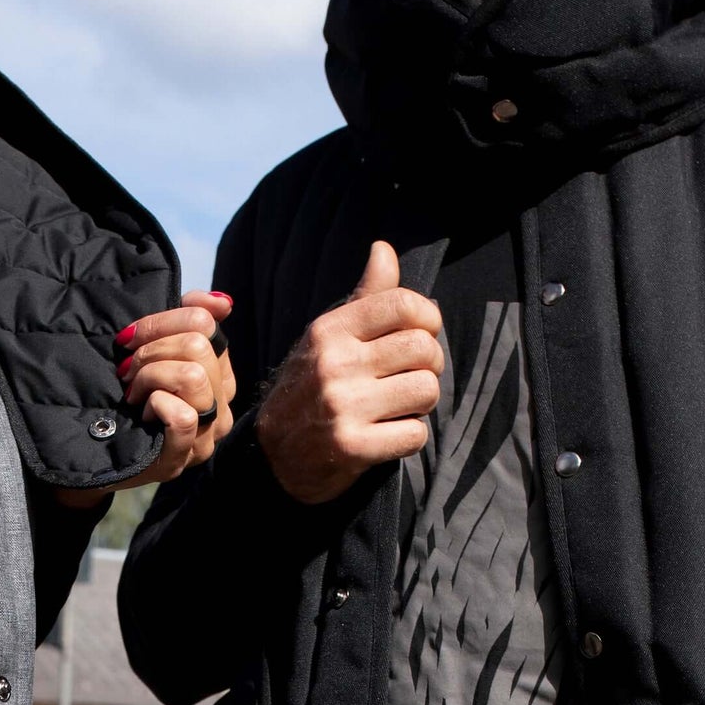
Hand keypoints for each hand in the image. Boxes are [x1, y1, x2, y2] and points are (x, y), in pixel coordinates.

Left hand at [57, 291, 238, 508]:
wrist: (95, 450)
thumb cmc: (126, 397)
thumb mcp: (155, 351)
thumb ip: (187, 319)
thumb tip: (220, 302)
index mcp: (219, 375)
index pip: (205, 324)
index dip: (161, 322)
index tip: (128, 339)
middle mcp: (220, 406)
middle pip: (198, 347)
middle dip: (150, 350)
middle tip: (126, 371)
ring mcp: (204, 437)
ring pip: (194, 377)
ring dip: (151, 377)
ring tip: (132, 393)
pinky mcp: (180, 459)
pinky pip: (183, 417)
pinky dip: (156, 404)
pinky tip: (142, 412)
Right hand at [254, 242, 442, 505]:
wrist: (273, 455)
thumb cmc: (310, 387)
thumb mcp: (328, 338)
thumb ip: (365, 297)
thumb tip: (384, 249)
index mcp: (330, 331)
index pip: (403, 305)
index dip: (428, 318)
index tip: (423, 334)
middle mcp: (335, 364)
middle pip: (423, 348)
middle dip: (431, 364)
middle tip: (415, 375)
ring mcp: (343, 407)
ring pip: (426, 390)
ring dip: (424, 402)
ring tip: (403, 405)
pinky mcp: (352, 447)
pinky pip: (416, 434)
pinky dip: (412, 436)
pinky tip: (391, 433)